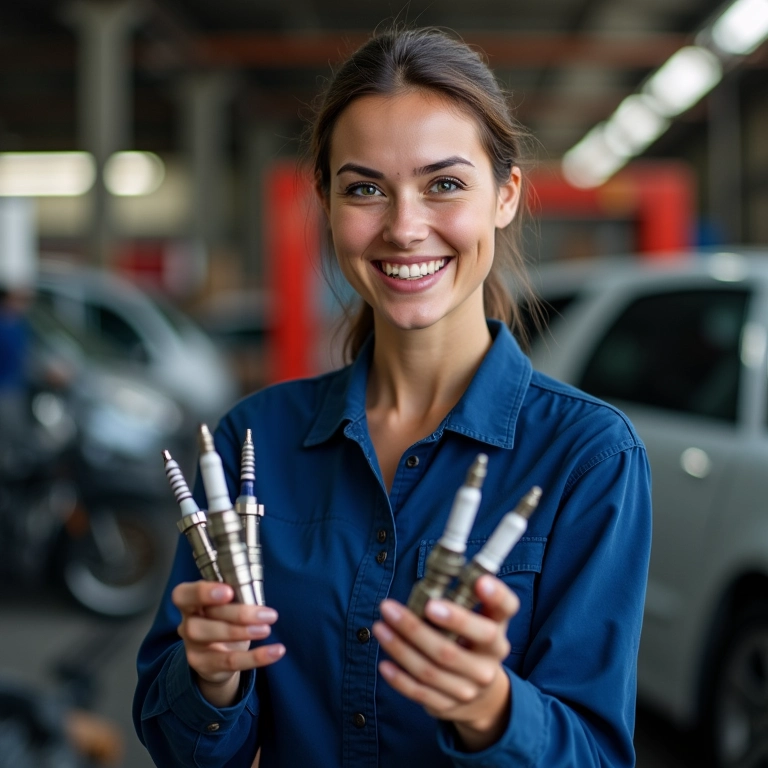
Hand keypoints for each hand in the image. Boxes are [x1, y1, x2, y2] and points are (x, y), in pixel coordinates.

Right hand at [172, 581, 283, 706]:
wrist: (216, 656)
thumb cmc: (224, 619)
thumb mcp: (226, 605)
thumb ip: (234, 595)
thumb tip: (255, 594)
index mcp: (190, 602)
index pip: (183, 595)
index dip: (203, 592)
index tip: (229, 591)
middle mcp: (186, 623)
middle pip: (202, 619)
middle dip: (237, 614)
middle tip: (267, 614)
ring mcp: (193, 647)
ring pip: (213, 638)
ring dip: (243, 632)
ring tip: (267, 630)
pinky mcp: (205, 666)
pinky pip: (231, 662)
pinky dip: (257, 657)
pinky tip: (277, 651)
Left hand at [372, 575, 519, 751]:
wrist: (485, 695)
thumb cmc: (473, 642)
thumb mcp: (479, 619)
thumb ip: (463, 598)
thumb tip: (432, 575)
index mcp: (497, 631)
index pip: (505, 610)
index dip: (495, 595)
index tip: (480, 581)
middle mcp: (488, 661)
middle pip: (452, 649)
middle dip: (416, 628)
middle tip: (390, 607)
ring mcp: (469, 687)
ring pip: (430, 670)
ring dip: (399, 648)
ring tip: (379, 627)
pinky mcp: (449, 705)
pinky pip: (421, 693)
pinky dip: (400, 679)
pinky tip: (384, 663)